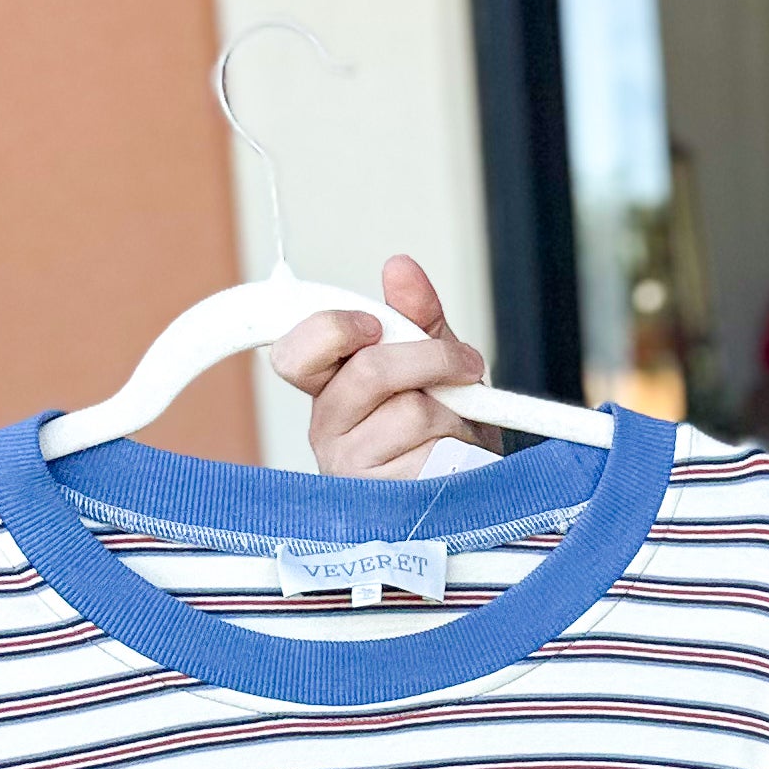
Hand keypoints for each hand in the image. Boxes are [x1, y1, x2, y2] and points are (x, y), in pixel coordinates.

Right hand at [271, 255, 491, 474]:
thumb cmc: (444, 428)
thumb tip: (399, 267)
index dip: (330, 330)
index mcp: (328, 389)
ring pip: (410, 412)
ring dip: (453, 411)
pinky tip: (456, 458)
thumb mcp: (433, 363)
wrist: (476, 490)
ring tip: (458, 425)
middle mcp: (328, 430)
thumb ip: (415, 316)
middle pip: (369, 372)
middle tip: (465, 363)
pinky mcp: (387, 501)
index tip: (372, 325)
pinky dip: (460, 446)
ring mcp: (353, 470)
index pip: (293, 355)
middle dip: (430, 357)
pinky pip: (432, 453)